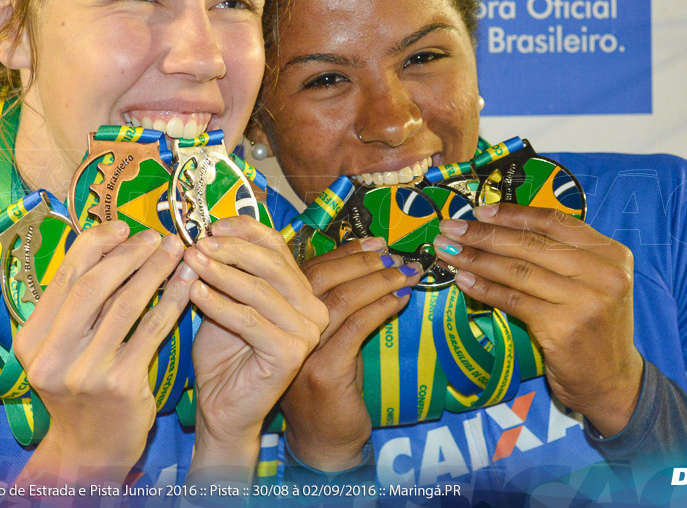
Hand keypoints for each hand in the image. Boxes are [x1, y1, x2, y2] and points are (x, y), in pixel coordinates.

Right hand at [11, 221, 192, 485]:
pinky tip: (189, 283)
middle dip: (129, 253)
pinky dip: (172, 300)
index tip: (124, 226)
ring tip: (177, 250)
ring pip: (125, 304)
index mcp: (31, 338)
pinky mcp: (120, 384)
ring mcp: (84, 371)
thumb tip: (112, 244)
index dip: (96, 243)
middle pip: (92, 284)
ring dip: (155, 270)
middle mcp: (51, 355)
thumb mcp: (65, 349)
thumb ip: (79, 305)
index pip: (65, 275)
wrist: (90, 451)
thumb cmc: (83, 389)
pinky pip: (152, 330)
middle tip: (157, 236)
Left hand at [182, 216, 328, 484]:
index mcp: (300, 289)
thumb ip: (224, 269)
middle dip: (232, 249)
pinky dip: (219, 304)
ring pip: (260, 290)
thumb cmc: (221, 353)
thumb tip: (205, 231)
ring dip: (221, 273)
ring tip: (191, 262)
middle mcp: (312, 308)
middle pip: (273, 264)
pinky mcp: (292, 354)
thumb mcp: (223, 300)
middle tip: (199, 243)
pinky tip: (194, 292)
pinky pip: (250, 321)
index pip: (277, 246)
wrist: (221, 406)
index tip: (212, 224)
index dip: (246, 230)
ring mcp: (307, 332)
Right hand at [281, 238, 420, 471]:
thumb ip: (337, 310)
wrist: (322, 444)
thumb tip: (370, 270)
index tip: (374, 241)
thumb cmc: (329, 391)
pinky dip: (380, 308)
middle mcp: (284, 328)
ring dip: (378, 281)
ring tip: (405, 273)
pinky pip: (355, 328)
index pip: (309, 270)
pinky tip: (400, 300)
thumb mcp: (329, 343)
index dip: (344, 252)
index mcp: (281, 315)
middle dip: (361, 260)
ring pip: (339, 300)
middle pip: (319, 277)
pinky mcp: (324, 371)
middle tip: (392, 253)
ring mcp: (302, 351)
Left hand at [433, 203, 641, 435]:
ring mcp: (585, 300)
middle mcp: (603, 273)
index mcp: (610, 253)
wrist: (612, 381)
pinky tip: (462, 280)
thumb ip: (560, 256)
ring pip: (517, 270)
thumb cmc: (593, 327)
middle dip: (483, 233)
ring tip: (448, 251)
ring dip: (475, 258)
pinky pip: (513, 300)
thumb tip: (500, 227)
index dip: (513, 214)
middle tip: (450, 227)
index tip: (479, 210)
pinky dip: (484, 288)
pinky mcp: (564, 327)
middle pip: (530, 244)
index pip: (553, 222)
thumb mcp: (591, 283)